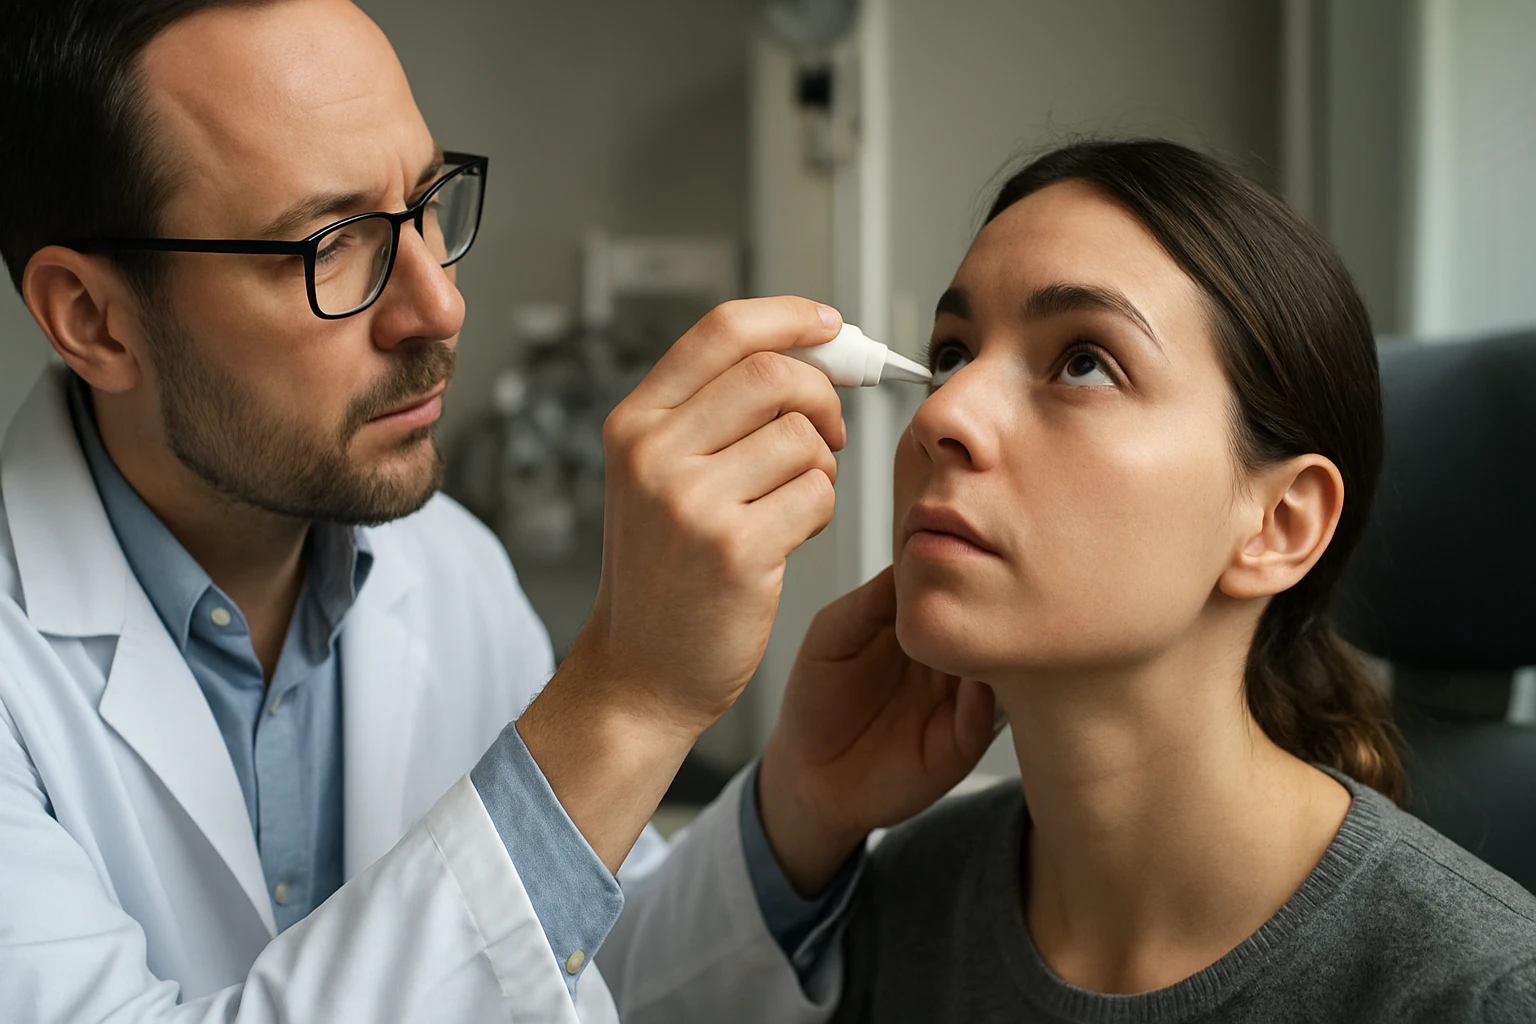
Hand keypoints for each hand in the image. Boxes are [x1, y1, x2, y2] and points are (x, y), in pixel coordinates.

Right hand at [518, 296, 846, 870]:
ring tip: (793, 500)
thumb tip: (809, 350)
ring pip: (802, 436)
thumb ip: (715, 411)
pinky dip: (820, 510)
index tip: (830, 326)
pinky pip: (816, 494)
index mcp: (633, 424)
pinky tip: (791, 535)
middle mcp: (652, 454)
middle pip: (773, 375)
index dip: (788, 317)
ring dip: (821, 466)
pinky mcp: (735, 549)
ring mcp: (690, 501)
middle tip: (827, 433)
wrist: (639, 674)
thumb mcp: (660, 477)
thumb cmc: (664, 576)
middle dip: (822, 398)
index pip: (721, 331)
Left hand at [757, 567, 998, 894]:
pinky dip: (985, 698)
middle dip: (993, 602)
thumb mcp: (834, 634)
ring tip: (992, 625)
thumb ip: (873, 600)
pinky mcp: (960, 744)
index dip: (963, 565)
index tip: (969, 541)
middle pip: (985, 623)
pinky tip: (978, 682)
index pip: (955, 589)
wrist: (808, 776)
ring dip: (998, 648)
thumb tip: (914, 558)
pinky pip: (984, 718)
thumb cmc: (816, 701)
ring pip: (996, 667)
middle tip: (996, 580)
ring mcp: (960, 701)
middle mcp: (949, 660)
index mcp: (920, 628)